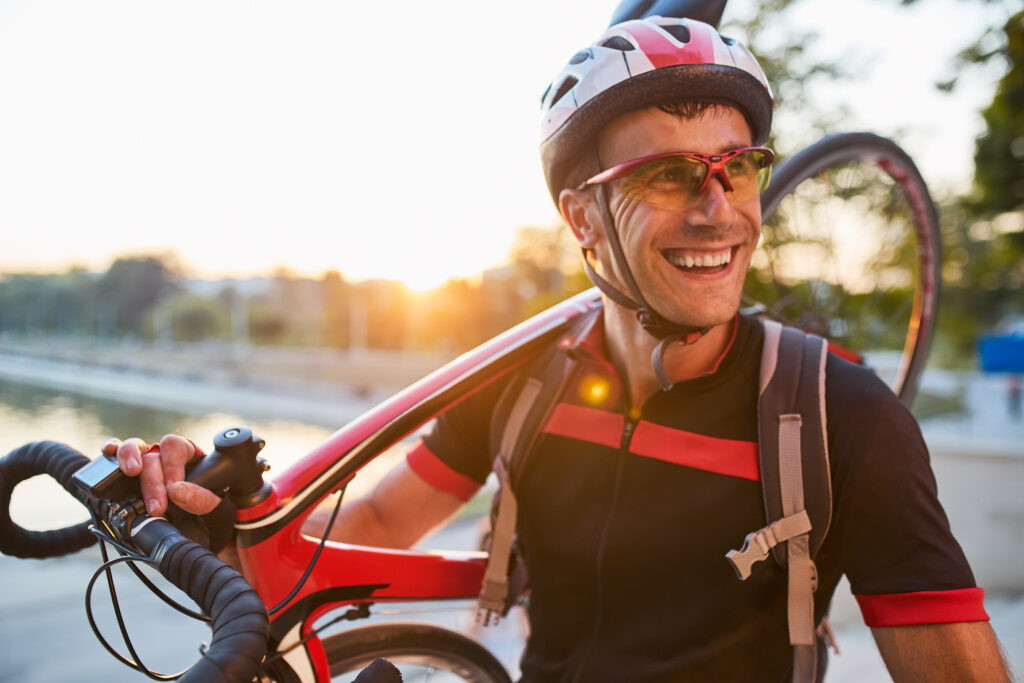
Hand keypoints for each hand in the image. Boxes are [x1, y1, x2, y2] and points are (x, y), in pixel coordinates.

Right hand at [105, 434, 221, 516]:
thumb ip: (204, 501)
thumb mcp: (216, 513)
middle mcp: (163, 457)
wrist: (194, 539)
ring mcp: (142, 465)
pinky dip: (110, 451)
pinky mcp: (123, 478)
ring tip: (132, 472)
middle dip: (153, 482)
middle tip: (157, 507)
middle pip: (152, 454)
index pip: (177, 448)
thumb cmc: (208, 521)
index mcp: (189, 457)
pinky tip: (109, 453)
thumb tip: (178, 491)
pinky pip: (113, 456)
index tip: (173, 491)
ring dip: (129, 458)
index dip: (173, 466)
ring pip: (133, 448)